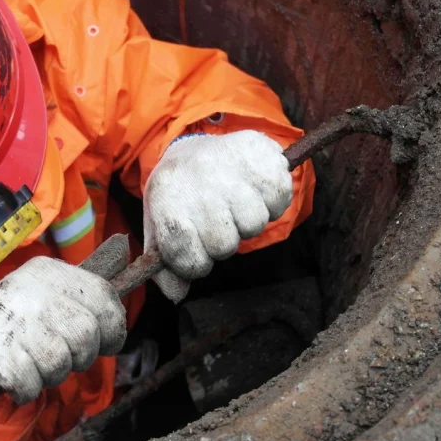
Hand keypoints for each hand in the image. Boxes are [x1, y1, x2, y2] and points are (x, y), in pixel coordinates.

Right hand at [0, 249, 127, 403]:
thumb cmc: (21, 324)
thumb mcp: (51, 296)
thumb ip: (86, 288)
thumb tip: (124, 246)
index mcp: (47, 271)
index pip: (103, 296)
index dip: (112, 329)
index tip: (105, 344)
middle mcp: (28, 287)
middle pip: (85, 334)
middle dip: (78, 357)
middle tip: (57, 357)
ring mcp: (9, 316)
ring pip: (59, 362)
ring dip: (49, 375)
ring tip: (32, 364)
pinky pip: (29, 383)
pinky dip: (25, 390)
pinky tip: (14, 377)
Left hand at [144, 130, 291, 302]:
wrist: (192, 146)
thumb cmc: (179, 195)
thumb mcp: (160, 226)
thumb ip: (167, 264)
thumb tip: (177, 295)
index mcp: (167, 198)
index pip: (186, 256)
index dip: (195, 264)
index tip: (196, 253)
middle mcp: (197, 179)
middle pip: (224, 245)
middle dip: (222, 242)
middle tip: (217, 222)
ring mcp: (228, 164)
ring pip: (254, 224)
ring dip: (247, 222)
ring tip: (234, 204)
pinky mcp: (260, 152)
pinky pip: (280, 199)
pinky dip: (272, 202)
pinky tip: (254, 191)